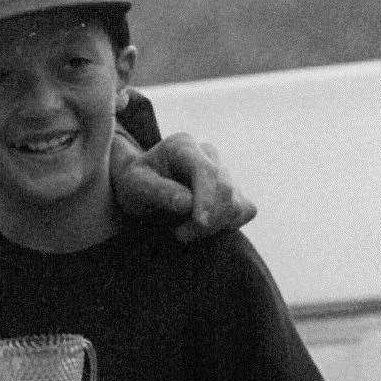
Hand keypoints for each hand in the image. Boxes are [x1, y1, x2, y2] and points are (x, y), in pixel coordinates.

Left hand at [113, 131, 255, 242]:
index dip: (207, 198)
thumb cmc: (134, 183)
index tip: (201, 223)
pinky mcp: (234, 190)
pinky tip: (202, 227)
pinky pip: (246, 210)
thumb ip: (158, 191)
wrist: (141, 186)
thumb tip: (187, 203)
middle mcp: (207, 154)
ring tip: (182, 231)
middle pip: (224, 189)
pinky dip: (228, 224)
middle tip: (179, 234)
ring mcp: (224, 170)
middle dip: (207, 219)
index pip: (205, 170)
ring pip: (237, 203)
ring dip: (214, 226)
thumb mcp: (134, 185)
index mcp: (182, 146)